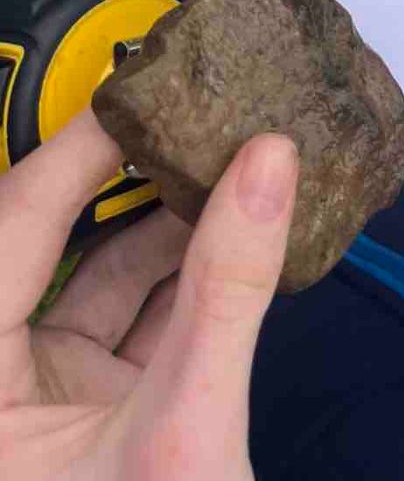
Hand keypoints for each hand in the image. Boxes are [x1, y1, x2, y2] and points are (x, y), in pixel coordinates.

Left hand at [0, 110, 296, 479]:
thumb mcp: (191, 419)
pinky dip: (189, 272)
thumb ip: (226, 291)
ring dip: (172, 223)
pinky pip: (136, 312)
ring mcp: (47, 394)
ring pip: (102, 275)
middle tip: (187, 111)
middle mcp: (0, 382)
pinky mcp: (98, 403)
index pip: (11, 226)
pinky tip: (237, 225)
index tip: (140, 92)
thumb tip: (268, 161)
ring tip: (230, 160)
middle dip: (125, 178)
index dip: (73, 153)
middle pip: (50, 242)